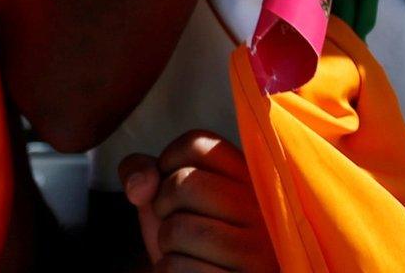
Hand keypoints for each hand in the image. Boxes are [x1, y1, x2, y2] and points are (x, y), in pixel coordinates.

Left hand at [120, 132, 276, 272]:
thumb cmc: (186, 239)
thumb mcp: (164, 197)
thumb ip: (141, 171)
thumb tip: (140, 186)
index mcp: (251, 177)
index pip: (197, 144)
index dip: (167, 164)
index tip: (178, 189)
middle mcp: (265, 211)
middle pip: (184, 184)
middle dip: (163, 206)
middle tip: (182, 225)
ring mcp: (260, 252)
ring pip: (178, 230)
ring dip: (167, 245)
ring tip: (190, 253)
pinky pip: (177, 268)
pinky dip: (169, 272)